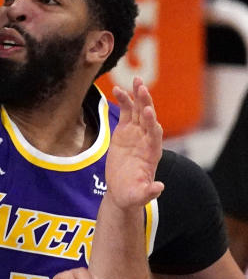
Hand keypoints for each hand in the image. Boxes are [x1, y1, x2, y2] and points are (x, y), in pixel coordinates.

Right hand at [106, 77, 164, 210]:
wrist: (123, 191)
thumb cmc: (132, 195)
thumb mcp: (139, 196)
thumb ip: (149, 192)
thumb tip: (160, 188)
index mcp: (152, 154)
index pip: (154, 135)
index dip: (150, 123)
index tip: (147, 112)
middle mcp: (146, 140)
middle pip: (148, 118)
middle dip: (146, 103)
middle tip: (142, 89)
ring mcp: (136, 134)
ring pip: (138, 111)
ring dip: (138, 97)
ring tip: (136, 81)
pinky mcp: (124, 131)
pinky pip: (125, 113)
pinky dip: (123, 101)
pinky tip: (118, 90)